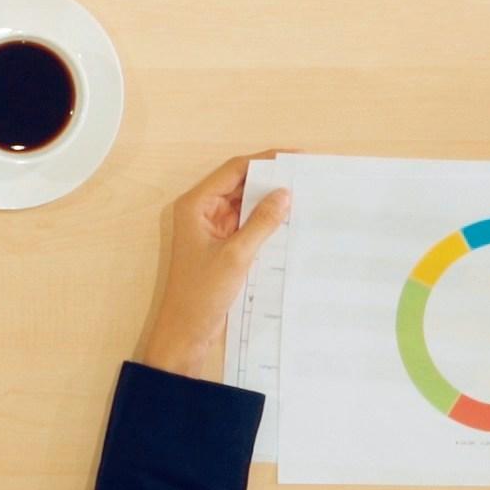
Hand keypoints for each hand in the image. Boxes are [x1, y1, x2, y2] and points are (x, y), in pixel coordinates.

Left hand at [133, 155, 291, 377]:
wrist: (185, 333)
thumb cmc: (201, 295)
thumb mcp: (236, 256)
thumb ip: (261, 223)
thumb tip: (284, 194)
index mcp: (196, 205)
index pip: (234, 170)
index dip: (265, 161)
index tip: (295, 157)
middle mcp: (202, 211)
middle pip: (239, 184)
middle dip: (269, 180)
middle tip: (304, 176)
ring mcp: (211, 229)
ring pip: (244, 205)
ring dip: (268, 202)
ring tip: (302, 196)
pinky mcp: (220, 246)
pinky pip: (245, 225)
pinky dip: (264, 222)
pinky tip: (287, 222)